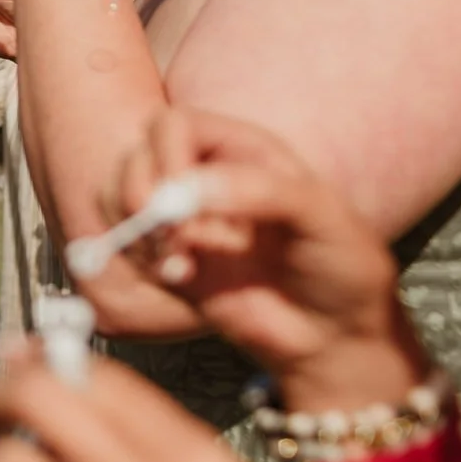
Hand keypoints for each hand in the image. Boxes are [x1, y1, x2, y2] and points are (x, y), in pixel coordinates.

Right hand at [117, 108, 425, 412]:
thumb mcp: (322, 215)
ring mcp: (183, 218)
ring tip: (180, 260)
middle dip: (143, 196)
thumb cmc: (341, 267)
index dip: (166, 155)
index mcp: (242, 149)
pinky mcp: (168, 258)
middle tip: (176, 236)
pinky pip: (124, 242)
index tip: (179, 197)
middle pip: (136, 156)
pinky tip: (180, 276)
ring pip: (119, 195)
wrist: (335, 336)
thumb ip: (261, 191)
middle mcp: (204, 176)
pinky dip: (138, 258)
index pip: (175, 125)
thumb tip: (186, 192)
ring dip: (138, 229)